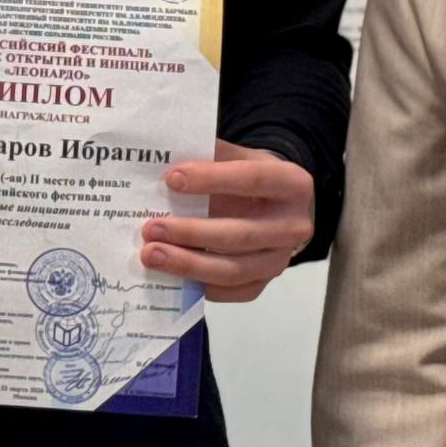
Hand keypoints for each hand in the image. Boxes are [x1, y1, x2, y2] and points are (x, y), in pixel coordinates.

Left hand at [144, 140, 313, 302]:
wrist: (277, 206)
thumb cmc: (250, 177)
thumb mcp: (239, 157)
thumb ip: (211, 155)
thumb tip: (164, 156)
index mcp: (293, 184)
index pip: (252, 179)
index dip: (212, 179)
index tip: (171, 178)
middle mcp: (294, 226)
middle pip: (241, 235)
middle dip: (191, 233)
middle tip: (151, 228)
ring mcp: (281, 259)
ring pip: (234, 270)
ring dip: (188, 264)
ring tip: (151, 255)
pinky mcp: (265, 281)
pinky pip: (231, 291)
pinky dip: (200, 285)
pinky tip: (171, 276)